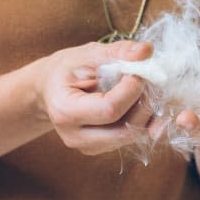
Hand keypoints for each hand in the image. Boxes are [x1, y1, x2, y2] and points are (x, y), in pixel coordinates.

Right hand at [36, 41, 152, 154]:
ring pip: (131, 136)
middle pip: (124, 130)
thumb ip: (118, 52)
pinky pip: (130, 138)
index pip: (109, 109)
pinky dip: (143, 121)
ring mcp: (88, 147)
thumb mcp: (88, 54)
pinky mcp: (101, 149)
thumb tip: (146, 50)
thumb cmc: (68, 69)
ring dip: (147, 112)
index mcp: (65, 111)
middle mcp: (74, 136)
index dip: (132, 90)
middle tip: (148, 80)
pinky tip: (140, 101)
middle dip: (144, 104)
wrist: (50, 89)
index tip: (139, 70)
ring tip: (143, 88)